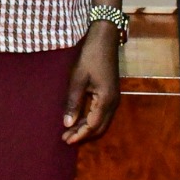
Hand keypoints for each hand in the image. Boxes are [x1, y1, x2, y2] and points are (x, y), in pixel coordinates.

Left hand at [62, 22, 120, 144]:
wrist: (104, 39)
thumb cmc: (90, 56)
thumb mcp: (78, 79)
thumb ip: (73, 102)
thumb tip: (67, 123)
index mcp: (106, 100)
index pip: (92, 125)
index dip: (79, 134)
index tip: (65, 140)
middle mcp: (113, 102)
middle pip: (99, 127)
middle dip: (83, 135)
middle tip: (65, 138)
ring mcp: (114, 98)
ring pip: (102, 122)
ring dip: (87, 128)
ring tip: (70, 131)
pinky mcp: (111, 93)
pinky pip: (102, 113)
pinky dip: (91, 119)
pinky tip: (79, 119)